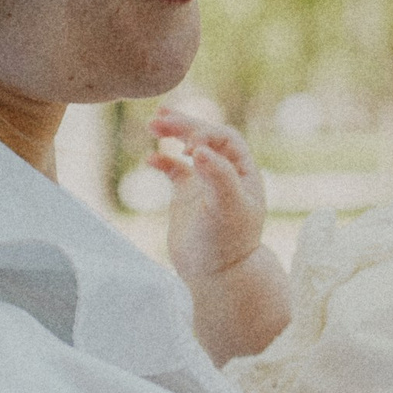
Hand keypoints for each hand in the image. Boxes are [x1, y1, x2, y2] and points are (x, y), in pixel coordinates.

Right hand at [151, 110, 267, 285]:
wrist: (216, 275)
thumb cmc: (228, 243)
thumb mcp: (228, 208)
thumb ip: (218, 176)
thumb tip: (200, 149)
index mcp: (244, 172)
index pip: (225, 138)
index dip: (206, 134)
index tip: (189, 147)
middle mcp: (226, 173)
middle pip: (205, 137)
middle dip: (184, 125)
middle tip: (160, 118)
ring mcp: (204, 183)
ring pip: (188, 149)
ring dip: (172, 134)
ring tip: (152, 124)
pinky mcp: (186, 196)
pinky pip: (173, 169)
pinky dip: (162, 161)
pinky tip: (149, 159)